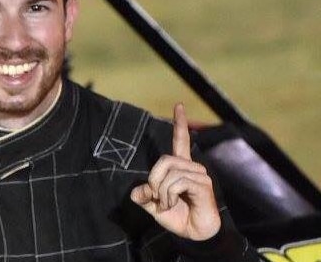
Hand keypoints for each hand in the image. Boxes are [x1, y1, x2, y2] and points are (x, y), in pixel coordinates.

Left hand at [130, 103, 220, 240]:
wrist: (194, 233)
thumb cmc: (177, 216)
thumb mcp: (153, 205)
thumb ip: (143, 195)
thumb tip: (136, 192)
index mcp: (181, 167)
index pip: (181, 141)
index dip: (180, 124)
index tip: (179, 105)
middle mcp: (192, 167)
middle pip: (164, 160)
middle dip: (154, 180)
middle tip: (157, 197)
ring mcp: (199, 174)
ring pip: (170, 173)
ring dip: (162, 192)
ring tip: (168, 204)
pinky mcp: (203, 185)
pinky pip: (178, 183)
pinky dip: (169, 195)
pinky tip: (175, 204)